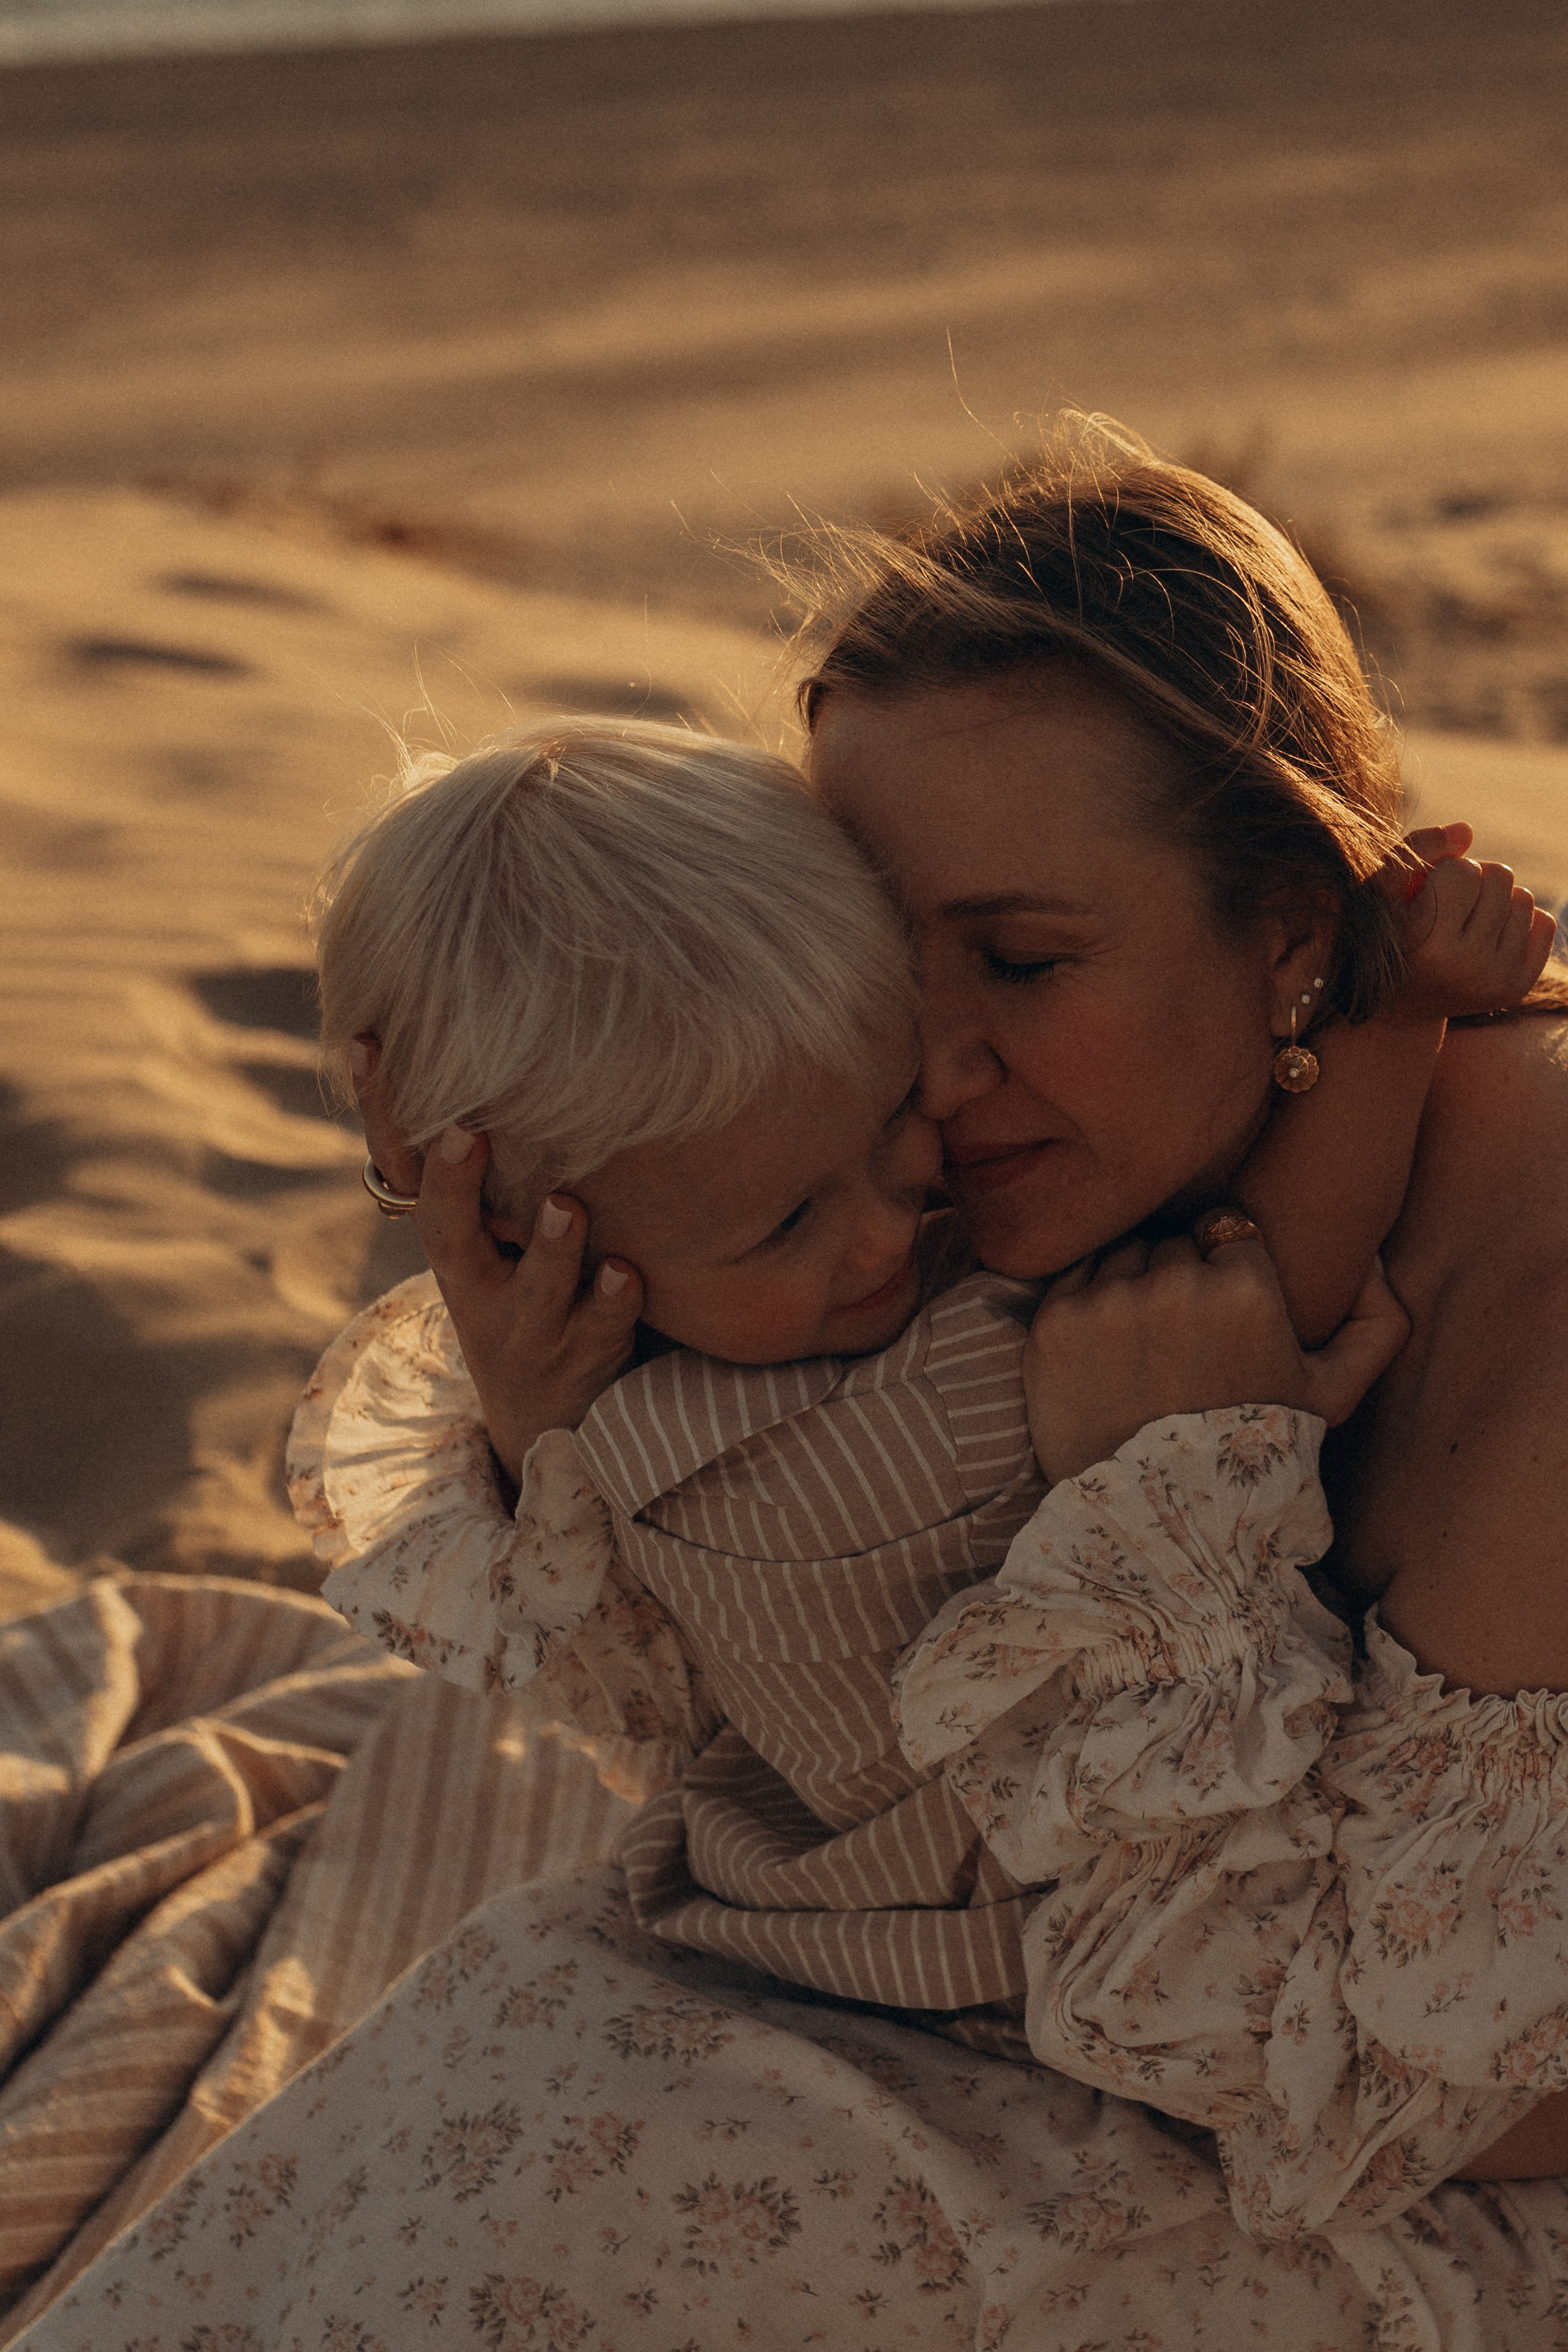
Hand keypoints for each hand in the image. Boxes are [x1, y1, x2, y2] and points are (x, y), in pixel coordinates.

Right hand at [348, 1036, 642, 1479]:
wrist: (549, 1417)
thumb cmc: (519, 1284)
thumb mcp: (483, 1231)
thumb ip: (471, 1158)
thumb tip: (443, 1037)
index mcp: (449, 1238)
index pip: (403, 1167)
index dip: (381, 1108)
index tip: (370, 1044)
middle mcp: (477, 1283)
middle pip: (449, 1237)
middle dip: (453, 1186)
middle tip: (462, 1134)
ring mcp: (531, 1324)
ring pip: (536, 1289)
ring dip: (548, 1248)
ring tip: (565, 1206)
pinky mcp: (586, 1354)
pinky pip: (603, 1328)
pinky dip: (614, 1300)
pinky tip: (628, 1272)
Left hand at [1024, 1235, 1408, 1485]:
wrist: (1160, 1518)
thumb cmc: (1252, 1452)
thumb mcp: (1332, 1397)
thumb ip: (1379, 1325)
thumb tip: (1376, 1262)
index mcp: (1244, 1288)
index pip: (1228, 1229)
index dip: (1224, 1266)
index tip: (1220, 1307)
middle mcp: (1174, 1283)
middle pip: (1173, 1242)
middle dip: (1179, 1276)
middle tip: (1182, 1334)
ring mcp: (1109, 1300)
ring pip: (1124, 1253)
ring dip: (1132, 1284)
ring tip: (1144, 1344)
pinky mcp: (1056, 1322)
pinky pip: (1076, 1275)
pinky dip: (1089, 1300)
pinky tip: (1106, 1348)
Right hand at [1384, 824, 1554, 1020]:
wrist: (1399, 1002)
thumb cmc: (1388, 933)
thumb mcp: (1383, 887)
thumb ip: (1415, 849)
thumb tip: (1466, 830)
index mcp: (1427, 942)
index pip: (1463, 868)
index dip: (1443, 873)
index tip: (1423, 897)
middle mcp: (1467, 966)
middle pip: (1499, 875)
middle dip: (1473, 882)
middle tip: (1447, 911)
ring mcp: (1497, 980)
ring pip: (1523, 897)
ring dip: (1495, 902)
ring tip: (1464, 926)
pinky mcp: (1518, 987)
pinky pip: (1544, 922)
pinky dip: (1516, 923)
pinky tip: (1486, 941)